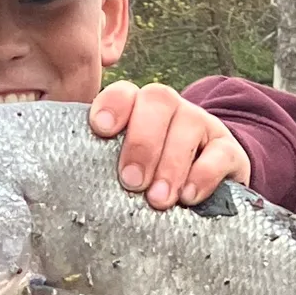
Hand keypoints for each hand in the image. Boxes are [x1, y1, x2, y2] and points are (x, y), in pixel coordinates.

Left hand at [90, 81, 250, 209]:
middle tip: (131, 182)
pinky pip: (220, 153)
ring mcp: (202, 126)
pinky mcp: (229, 150)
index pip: (123, 94)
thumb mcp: (124, 172)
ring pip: (188, 125)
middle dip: (142, 142)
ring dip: (170, 164)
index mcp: (137, 111)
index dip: (112, 106)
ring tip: (158, 200)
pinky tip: (188, 197)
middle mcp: (170, 110)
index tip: (101, 130)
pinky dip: (203, 175)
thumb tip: (66, 188)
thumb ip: (99, 169)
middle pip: (157, 101)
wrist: (207, 189)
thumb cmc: (150, 182)